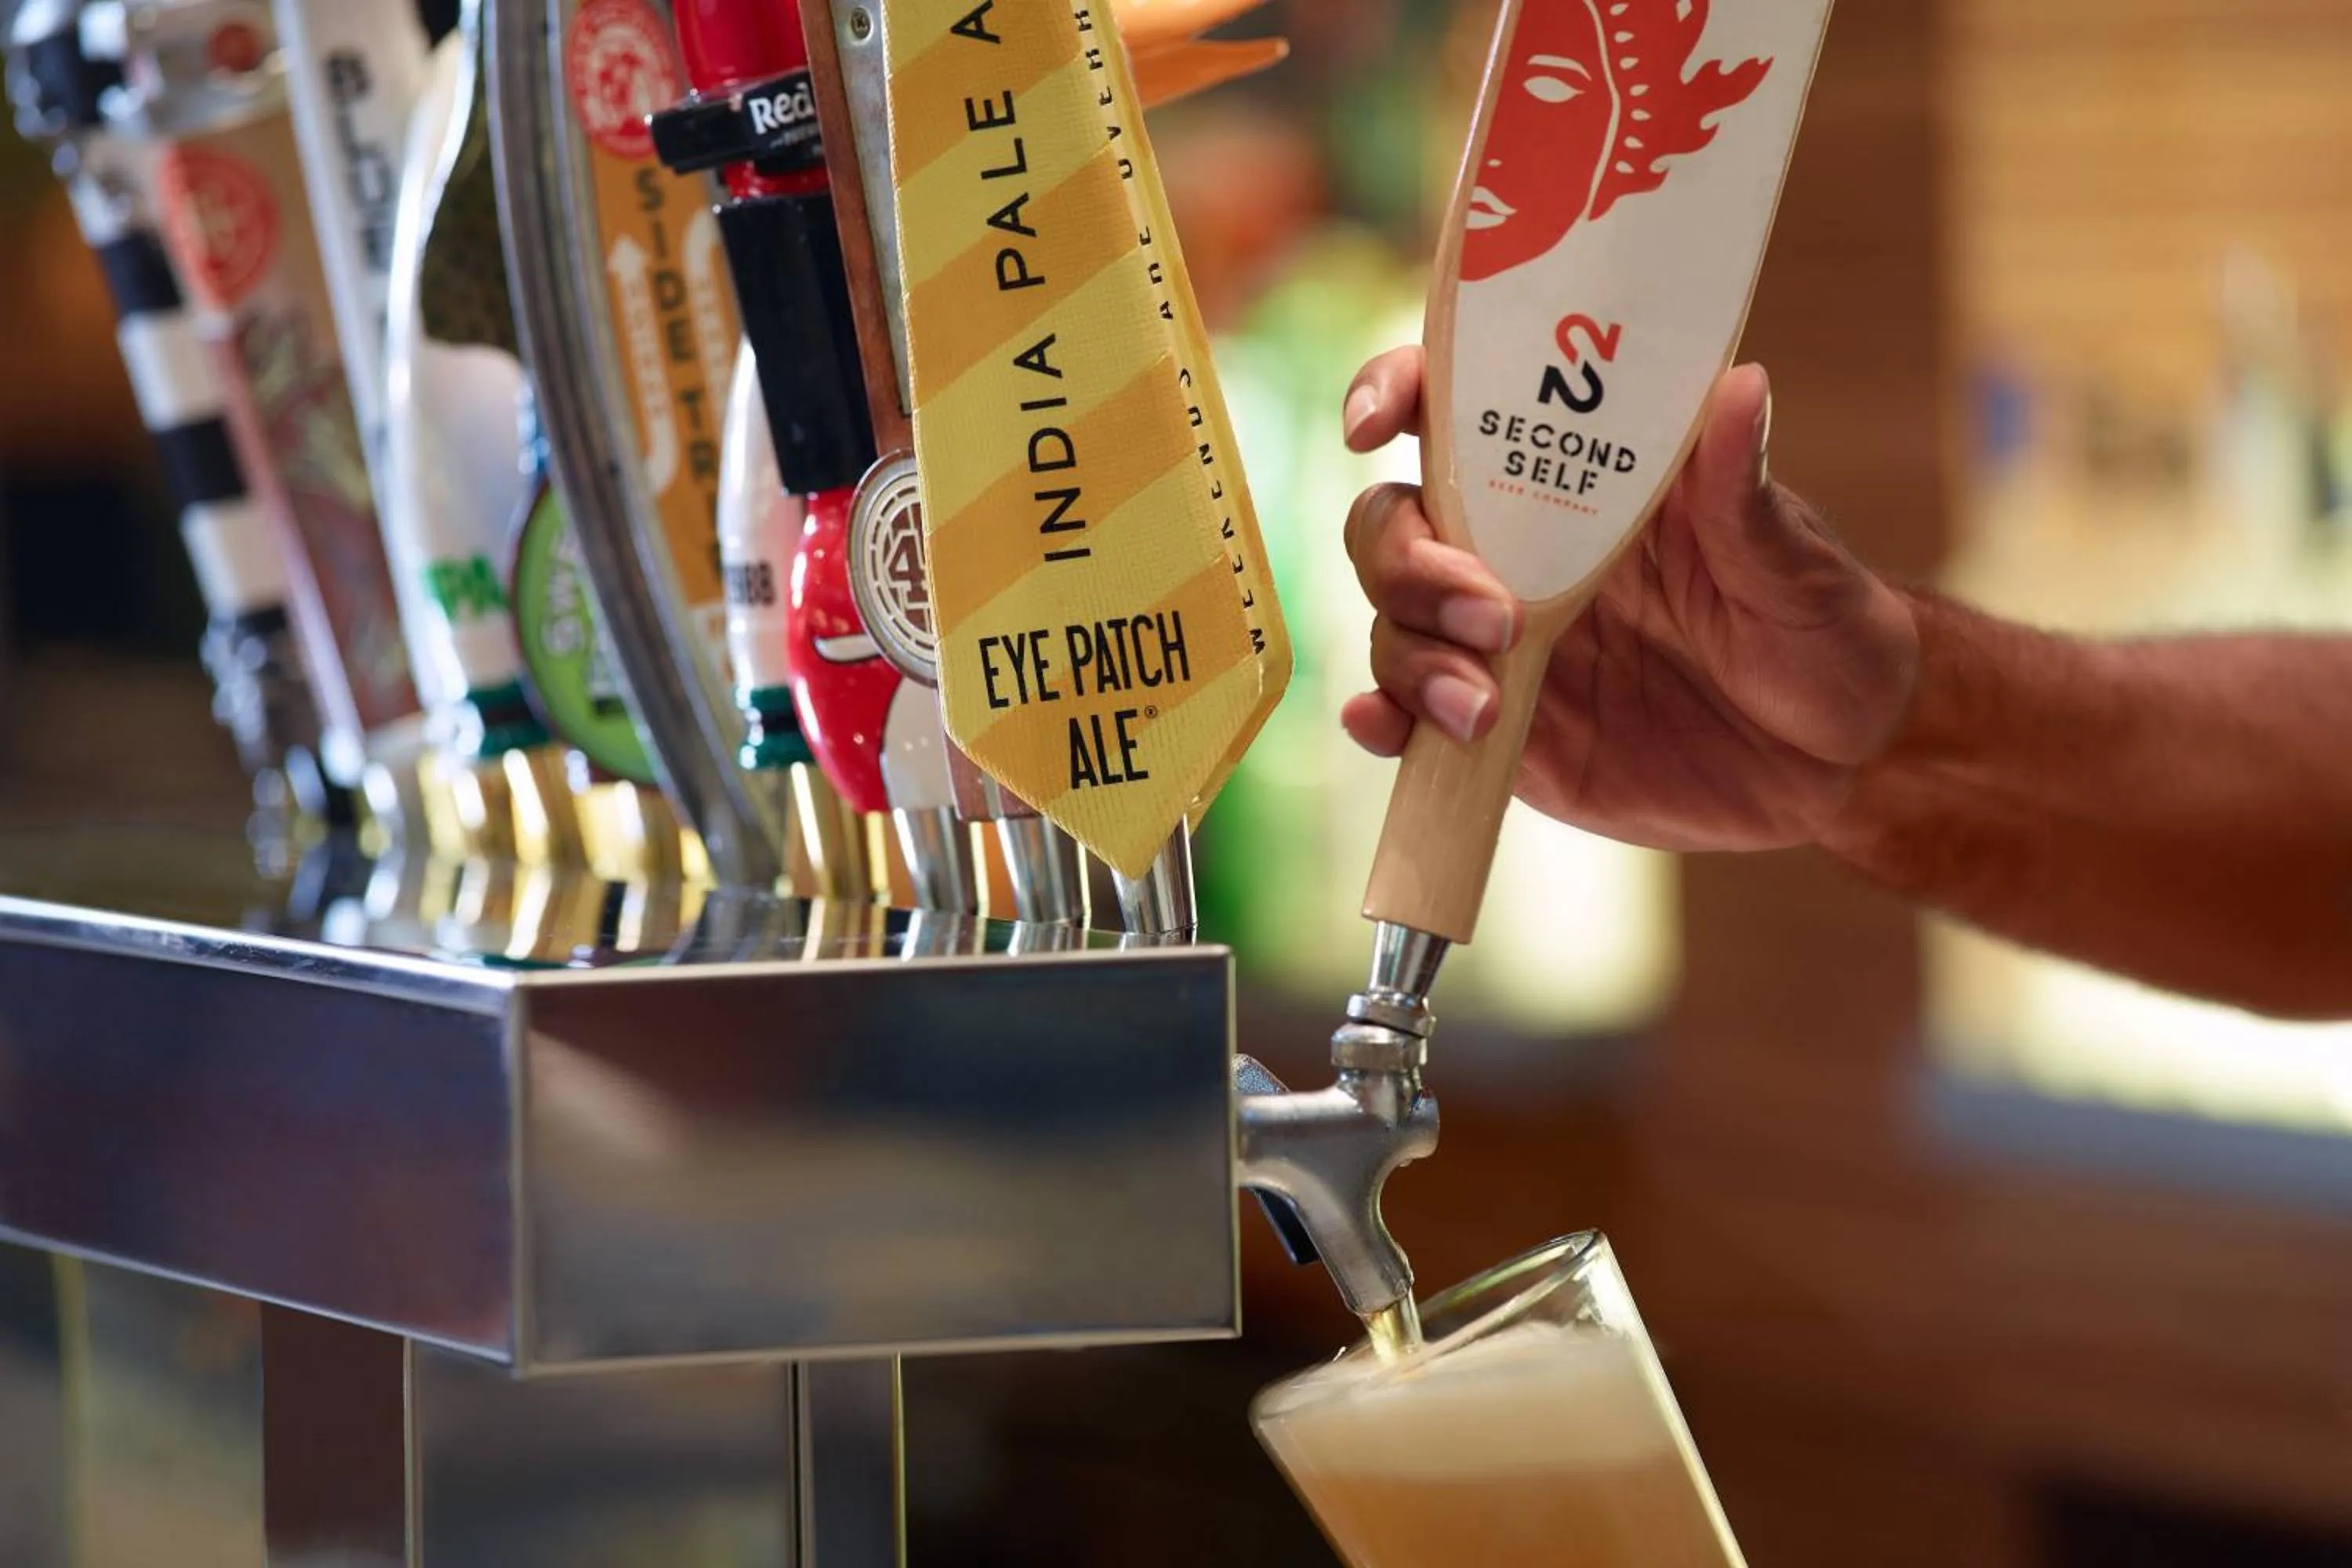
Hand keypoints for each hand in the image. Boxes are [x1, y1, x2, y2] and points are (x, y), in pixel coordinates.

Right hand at [1338, 347, 1921, 851]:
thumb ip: (1741, 488)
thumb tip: (1741, 386)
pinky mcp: (1502, 728)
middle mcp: (1523, 550)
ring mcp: (1503, 642)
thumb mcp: (1793, 560)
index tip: (1372, 427)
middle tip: (1490, 618)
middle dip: (1411, 562)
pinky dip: (1382, 718)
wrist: (1843, 762)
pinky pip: (1411, 714)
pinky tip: (1389, 730)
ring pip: (1395, 620)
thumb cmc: (1826, 630)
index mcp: (1583, 480)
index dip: (1396, 395)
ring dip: (1412, 655)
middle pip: (1399, 523)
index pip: (1462, 411)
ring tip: (1481, 708)